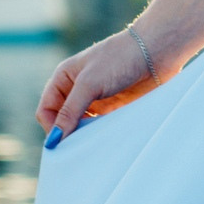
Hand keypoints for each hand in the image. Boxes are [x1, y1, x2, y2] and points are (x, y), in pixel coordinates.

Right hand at [39, 28, 168, 145]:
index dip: (51, 127)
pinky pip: (99, 129)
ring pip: (81, 127)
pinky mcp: (114, 109)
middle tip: (76, 152)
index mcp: (64, 78)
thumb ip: (70, 111)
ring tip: (92, 147)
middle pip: (62, 121)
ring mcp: (96, 100)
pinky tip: (105, 142)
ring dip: (83, 138)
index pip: (46, 110)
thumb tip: (53, 140)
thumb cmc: (120, 58)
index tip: (62, 144)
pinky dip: (99, 137)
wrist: (157, 51)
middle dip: (66, 135)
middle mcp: (77, 90)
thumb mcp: (90, 83)